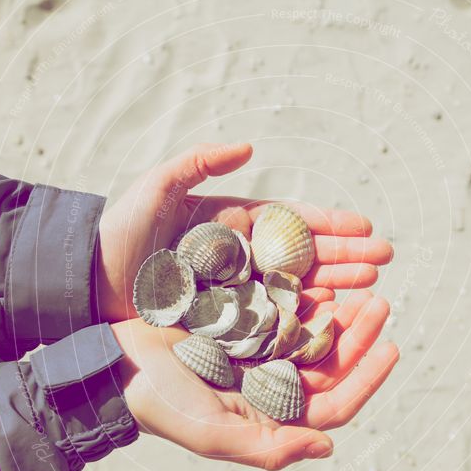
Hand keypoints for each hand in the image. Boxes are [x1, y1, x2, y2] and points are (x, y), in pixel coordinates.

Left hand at [95, 143, 393, 321]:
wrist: (87, 283)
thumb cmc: (120, 231)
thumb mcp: (157, 186)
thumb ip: (199, 161)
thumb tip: (249, 146)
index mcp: (234, 224)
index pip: (292, 222)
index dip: (330, 225)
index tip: (366, 228)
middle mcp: (243, 260)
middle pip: (303, 257)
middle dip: (345, 257)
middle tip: (383, 261)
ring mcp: (237, 293)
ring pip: (294, 290)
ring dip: (334, 288)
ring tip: (370, 288)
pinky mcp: (225, 324)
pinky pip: (270, 321)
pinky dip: (301, 320)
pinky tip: (330, 319)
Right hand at [110, 289, 397, 469]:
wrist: (114, 365)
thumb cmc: (159, 403)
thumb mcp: (212, 432)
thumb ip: (268, 446)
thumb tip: (329, 447)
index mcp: (270, 414)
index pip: (333, 401)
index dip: (366, 378)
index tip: (393, 347)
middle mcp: (270, 383)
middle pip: (329, 361)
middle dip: (359, 335)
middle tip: (380, 301)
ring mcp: (257, 351)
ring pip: (312, 332)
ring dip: (339, 310)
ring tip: (362, 283)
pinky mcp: (241, 321)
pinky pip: (284, 306)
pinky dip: (304, 292)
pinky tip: (319, 274)